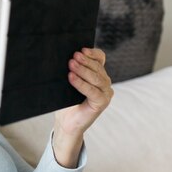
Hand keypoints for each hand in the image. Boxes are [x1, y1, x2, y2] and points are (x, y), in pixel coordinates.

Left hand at [52, 48, 113, 166]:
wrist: (66, 121)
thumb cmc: (67, 101)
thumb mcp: (69, 82)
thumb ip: (72, 70)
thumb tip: (66, 57)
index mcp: (98, 74)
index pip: (100, 58)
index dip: (92, 53)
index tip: (81, 49)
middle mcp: (105, 82)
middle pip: (98, 68)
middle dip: (85, 61)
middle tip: (73, 56)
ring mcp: (106, 93)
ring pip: (97, 78)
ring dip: (83, 70)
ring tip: (71, 65)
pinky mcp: (102, 102)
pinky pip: (93, 91)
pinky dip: (82, 83)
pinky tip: (71, 78)